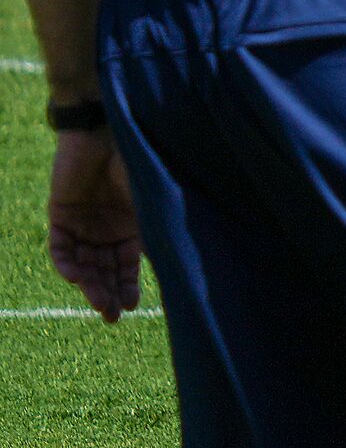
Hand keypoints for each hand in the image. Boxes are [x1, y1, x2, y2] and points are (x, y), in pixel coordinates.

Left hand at [47, 129, 139, 323]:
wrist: (104, 131)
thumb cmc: (136, 161)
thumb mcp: (153, 198)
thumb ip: (158, 228)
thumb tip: (183, 261)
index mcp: (132, 225)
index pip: (129, 264)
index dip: (129, 286)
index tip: (131, 307)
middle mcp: (107, 229)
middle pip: (105, 270)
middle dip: (108, 293)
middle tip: (111, 316)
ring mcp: (83, 224)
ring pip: (84, 264)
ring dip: (90, 285)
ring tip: (98, 304)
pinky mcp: (60, 216)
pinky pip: (60, 248)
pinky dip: (66, 264)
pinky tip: (75, 277)